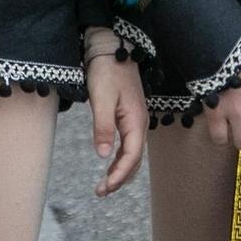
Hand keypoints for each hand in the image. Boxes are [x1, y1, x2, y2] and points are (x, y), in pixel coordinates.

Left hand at [86, 51, 147, 196]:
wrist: (112, 48)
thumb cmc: (106, 71)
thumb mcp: (101, 99)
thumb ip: (103, 127)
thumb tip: (102, 156)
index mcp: (136, 121)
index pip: (131, 156)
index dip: (119, 175)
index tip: (104, 187)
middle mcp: (140, 123)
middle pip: (135, 159)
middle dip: (120, 178)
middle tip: (100, 192)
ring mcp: (136, 120)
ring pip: (132, 153)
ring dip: (120, 170)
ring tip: (104, 185)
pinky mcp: (129, 116)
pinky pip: (128, 143)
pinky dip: (120, 158)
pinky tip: (110, 163)